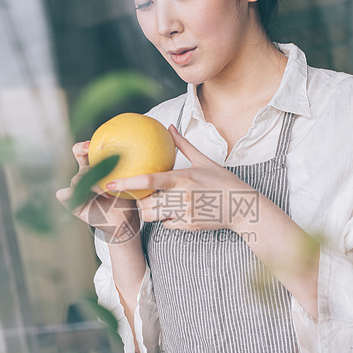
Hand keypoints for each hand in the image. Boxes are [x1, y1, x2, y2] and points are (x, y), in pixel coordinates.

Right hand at [56, 141, 139, 243]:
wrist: (127, 223)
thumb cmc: (132, 199)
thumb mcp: (138, 184)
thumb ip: (141, 169)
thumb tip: (158, 148)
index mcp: (99, 166)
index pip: (90, 150)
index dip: (89, 143)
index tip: (95, 142)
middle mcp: (88, 175)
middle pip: (79, 157)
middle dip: (81, 150)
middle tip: (90, 149)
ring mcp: (80, 189)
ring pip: (78, 179)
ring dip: (91, 183)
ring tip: (105, 191)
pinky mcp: (76, 205)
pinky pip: (68, 199)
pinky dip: (65, 194)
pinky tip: (64, 193)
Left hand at [105, 125, 250, 232]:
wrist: (242, 207)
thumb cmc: (223, 181)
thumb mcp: (204, 161)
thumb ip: (183, 145)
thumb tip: (169, 126)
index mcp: (183, 178)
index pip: (149, 181)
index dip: (126, 182)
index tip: (109, 181)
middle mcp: (182, 197)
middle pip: (146, 206)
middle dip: (138, 204)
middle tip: (138, 198)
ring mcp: (185, 213)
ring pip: (154, 217)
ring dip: (151, 212)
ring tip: (158, 204)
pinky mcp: (189, 226)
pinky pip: (167, 225)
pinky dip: (167, 220)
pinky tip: (177, 212)